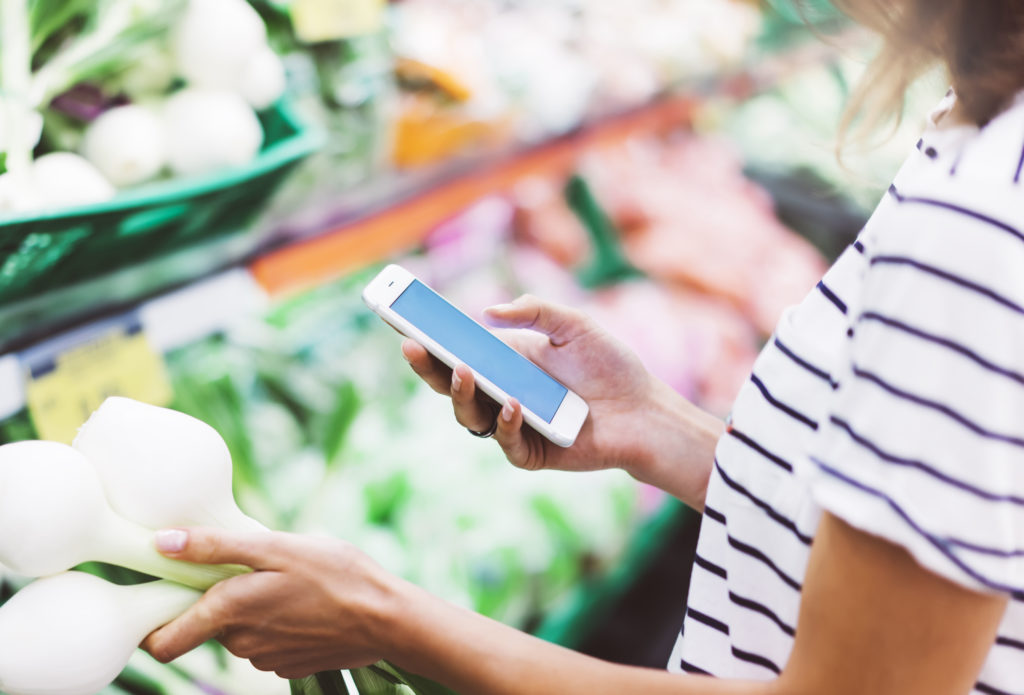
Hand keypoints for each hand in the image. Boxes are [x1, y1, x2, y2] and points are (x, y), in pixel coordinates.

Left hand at [142, 528, 396, 678]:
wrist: (386, 618)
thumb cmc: (335, 574)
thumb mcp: (276, 546)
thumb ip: (216, 547)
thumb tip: (162, 542)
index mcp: (228, 613)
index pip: (162, 644)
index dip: (157, 623)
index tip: (172, 594)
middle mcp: (240, 644)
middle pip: (207, 626)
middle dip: (222, 600)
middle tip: (256, 570)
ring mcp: (266, 659)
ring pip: (240, 633)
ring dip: (253, 610)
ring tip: (289, 583)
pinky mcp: (290, 665)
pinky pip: (268, 643)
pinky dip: (278, 624)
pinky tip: (305, 604)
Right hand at [403, 295, 722, 506]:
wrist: (645, 410)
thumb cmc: (610, 366)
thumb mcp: (574, 325)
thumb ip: (535, 311)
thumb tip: (488, 312)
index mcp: (504, 362)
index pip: (456, 351)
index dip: (427, 338)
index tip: (400, 317)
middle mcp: (501, 394)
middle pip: (451, 385)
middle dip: (427, 367)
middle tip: (413, 345)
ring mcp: (513, 425)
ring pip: (471, 417)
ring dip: (462, 394)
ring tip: (465, 371)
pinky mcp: (531, 452)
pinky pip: (507, 441)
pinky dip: (507, 422)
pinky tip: (514, 404)